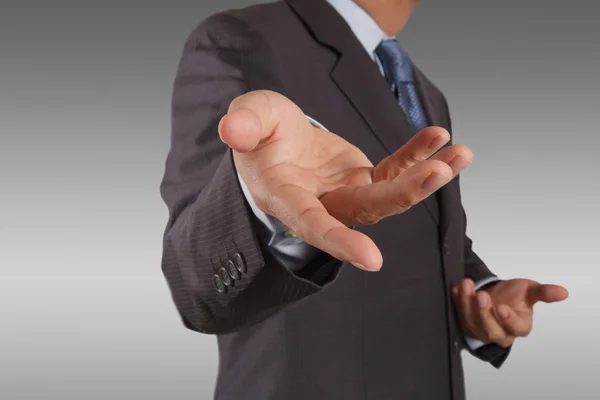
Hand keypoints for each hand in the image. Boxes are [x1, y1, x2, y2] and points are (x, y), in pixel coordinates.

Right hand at [219, 90, 472, 270]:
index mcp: (289, 199)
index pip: (314, 225)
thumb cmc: (259, 136)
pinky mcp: (365, 177)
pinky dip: (418, 155)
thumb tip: (232, 128)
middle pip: (367, 210)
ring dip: (425, 177)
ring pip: (390, 195)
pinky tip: (439, 139)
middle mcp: (324, 204)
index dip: (339, 242)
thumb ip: (243, 125)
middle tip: (438, 173)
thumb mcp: (249, 121)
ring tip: (460, 155)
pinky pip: (395, 170)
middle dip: (404, 193)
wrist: (276, 142)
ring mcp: (348, 193)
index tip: (372, 260)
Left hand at [453, 278, 568, 347]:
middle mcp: (499, 333)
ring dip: (467, 303)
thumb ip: (544, 292)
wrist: (497, 294)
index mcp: (519, 327)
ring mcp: (480, 330)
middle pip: (490, 329)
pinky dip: (457, 301)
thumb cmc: (515, 296)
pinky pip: (459, 314)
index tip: (501, 306)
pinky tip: (457, 288)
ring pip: (472, 321)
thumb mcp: (529, 291)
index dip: (508, 319)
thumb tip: (563, 292)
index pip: (515, 328)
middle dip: (483, 312)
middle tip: (481, 295)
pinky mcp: (466, 324)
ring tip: (466, 285)